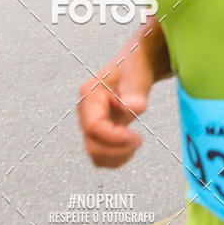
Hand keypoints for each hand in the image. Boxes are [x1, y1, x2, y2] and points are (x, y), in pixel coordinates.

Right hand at [78, 51, 152, 167]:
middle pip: (92, 144)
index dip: (114, 138)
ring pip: (95, 154)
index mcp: (90, 94)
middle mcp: (85, 110)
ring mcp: (88, 122)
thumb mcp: (138, 78)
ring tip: (135, 143)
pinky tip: (130, 146)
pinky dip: (115, 158)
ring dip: (116, 156)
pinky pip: (100, 155)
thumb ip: (135, 95)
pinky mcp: (96, 131)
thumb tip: (132, 108)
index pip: (94, 127)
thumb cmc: (135, 69)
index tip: (137, 137)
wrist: (135, 66)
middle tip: (139, 140)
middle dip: (117, 149)